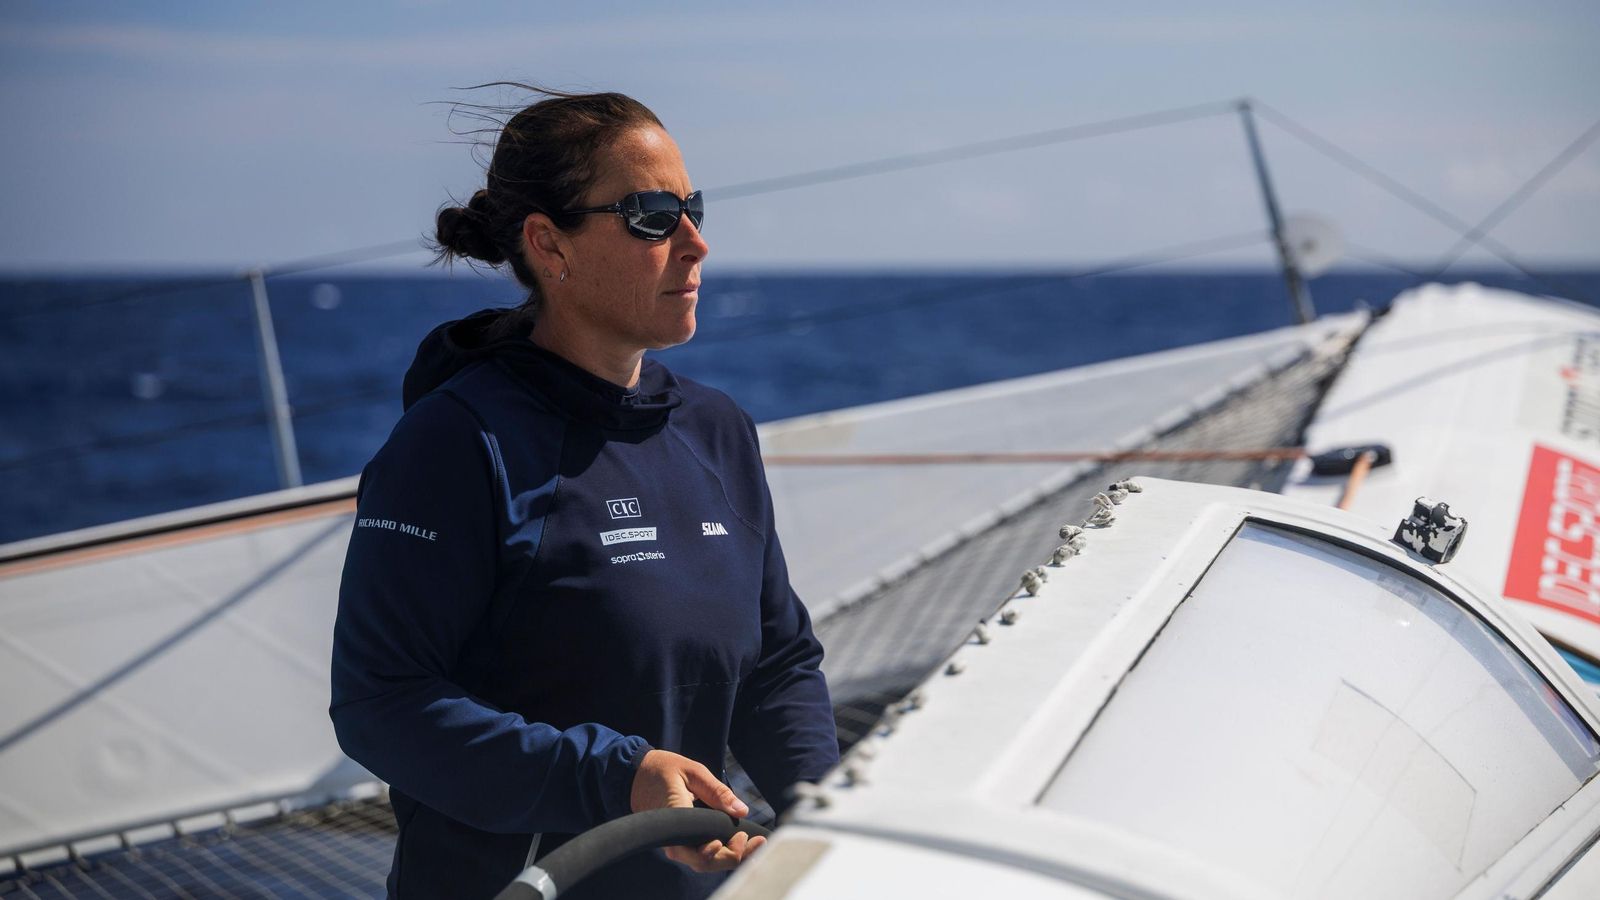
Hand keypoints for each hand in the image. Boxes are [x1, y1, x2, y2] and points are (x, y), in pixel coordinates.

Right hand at [630, 749, 764, 871]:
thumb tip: (741, 811)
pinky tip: (736, 841)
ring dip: (728, 856)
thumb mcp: (693, 772)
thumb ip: (717, 792)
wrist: (635, 773)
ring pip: (703, 862)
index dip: (727, 852)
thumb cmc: (663, 769)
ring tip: (749, 841)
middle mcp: (673, 839)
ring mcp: (674, 843)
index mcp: (676, 821)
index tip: (744, 836)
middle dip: (734, 857)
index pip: (704, 852)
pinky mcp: (678, 841)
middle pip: (705, 863)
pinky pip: (699, 854)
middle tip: (754, 841)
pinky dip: (719, 851)